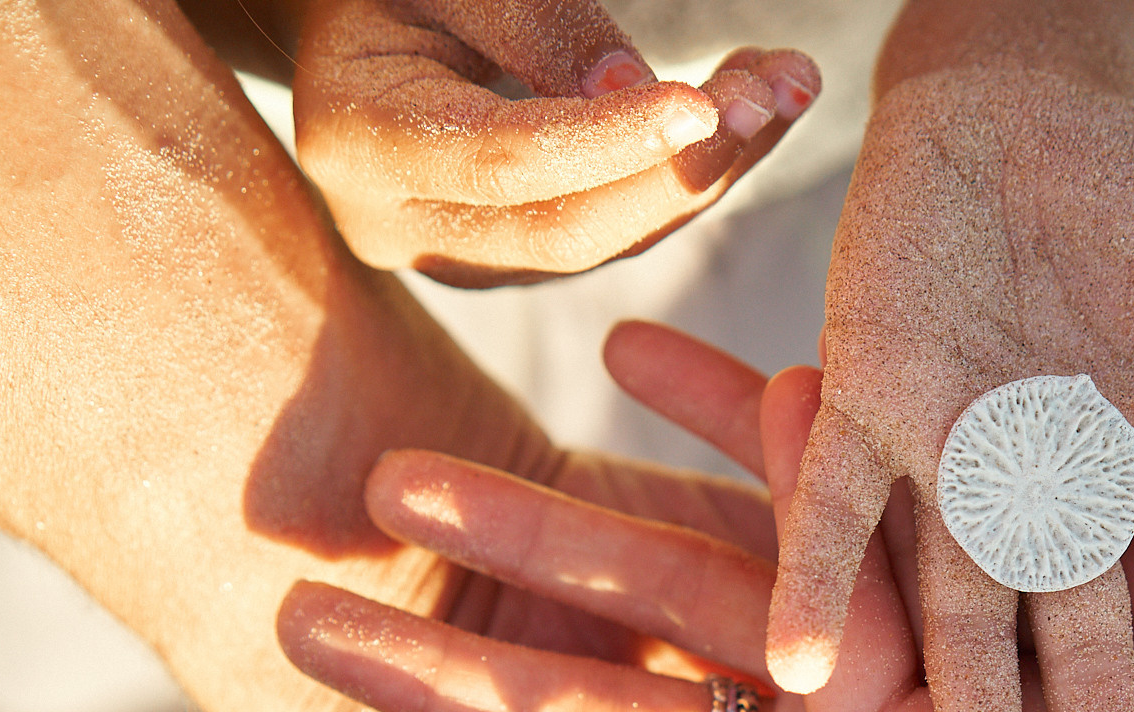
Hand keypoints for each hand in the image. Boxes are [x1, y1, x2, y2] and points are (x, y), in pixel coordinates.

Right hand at [293, 0, 820, 285]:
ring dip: (712, 168)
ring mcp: (455, 259)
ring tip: (787, 84)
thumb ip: (532, 22)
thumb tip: (635, 90)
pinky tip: (750, 116)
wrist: (346, 37)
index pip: (507, 158)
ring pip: (607, 240)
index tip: (706, 101)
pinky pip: (614, 234)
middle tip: (781, 89)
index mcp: (358, 140)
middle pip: (569, 228)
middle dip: (688, 167)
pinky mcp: (507, 264)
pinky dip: (687, 176)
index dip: (612, 139)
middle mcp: (399, 225)